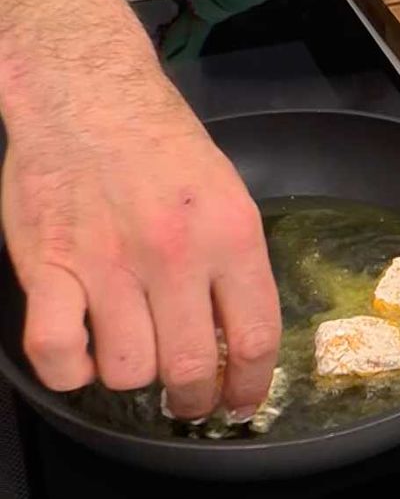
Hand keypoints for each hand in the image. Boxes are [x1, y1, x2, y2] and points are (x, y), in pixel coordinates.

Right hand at [1, 55, 280, 419]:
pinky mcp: (47, 266)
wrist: (90, 96)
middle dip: (193, 398)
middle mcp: (175, 254)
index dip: (249, 384)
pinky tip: (81, 351)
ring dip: (130, 375)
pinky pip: (57, 353)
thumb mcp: (225, 195)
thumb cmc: (162, 145)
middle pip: (189, 366)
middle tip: (187, 398)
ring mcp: (108, 263)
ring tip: (131, 349)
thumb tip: (236, 336)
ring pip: (126, 370)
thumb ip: (234, 263)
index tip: (241, 401)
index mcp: (231, 235)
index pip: (254, 336)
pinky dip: (69, 370)